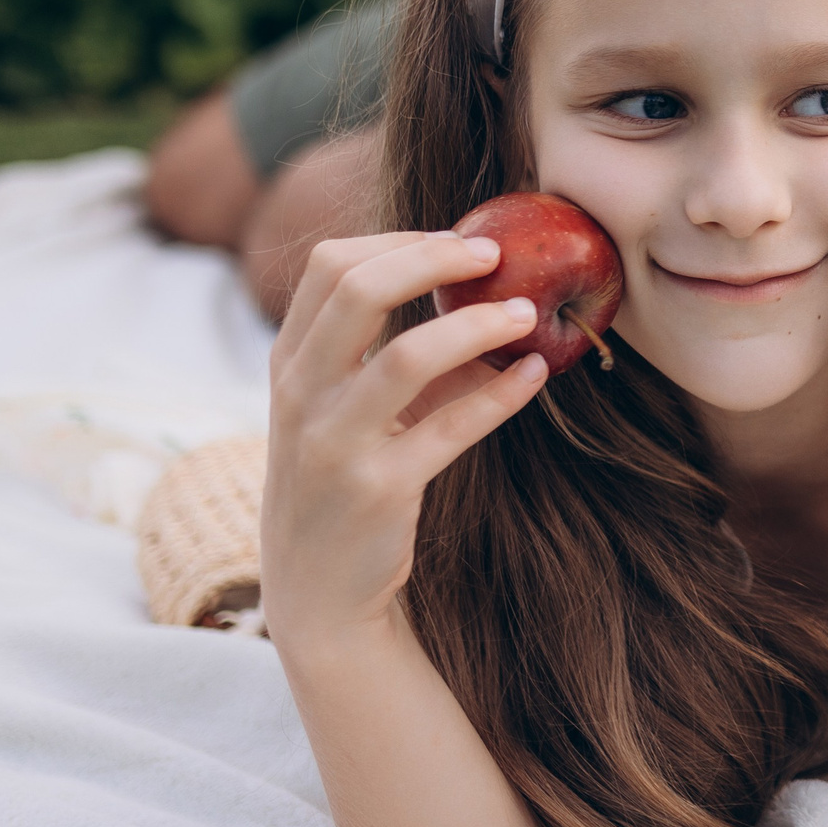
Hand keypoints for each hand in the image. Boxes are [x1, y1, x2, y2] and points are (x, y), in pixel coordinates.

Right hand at [260, 232, 551, 644]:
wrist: (318, 586)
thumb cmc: (345, 477)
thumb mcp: (351, 409)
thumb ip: (402, 355)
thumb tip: (494, 301)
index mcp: (290, 360)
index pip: (331, 266)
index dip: (400, 240)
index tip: (459, 239)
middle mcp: (301, 393)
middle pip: (358, 289)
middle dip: (434, 259)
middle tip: (498, 253)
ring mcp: (334, 441)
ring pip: (406, 356)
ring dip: (478, 325)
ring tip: (529, 314)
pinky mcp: (378, 489)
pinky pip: (451, 427)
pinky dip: (501, 395)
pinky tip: (537, 374)